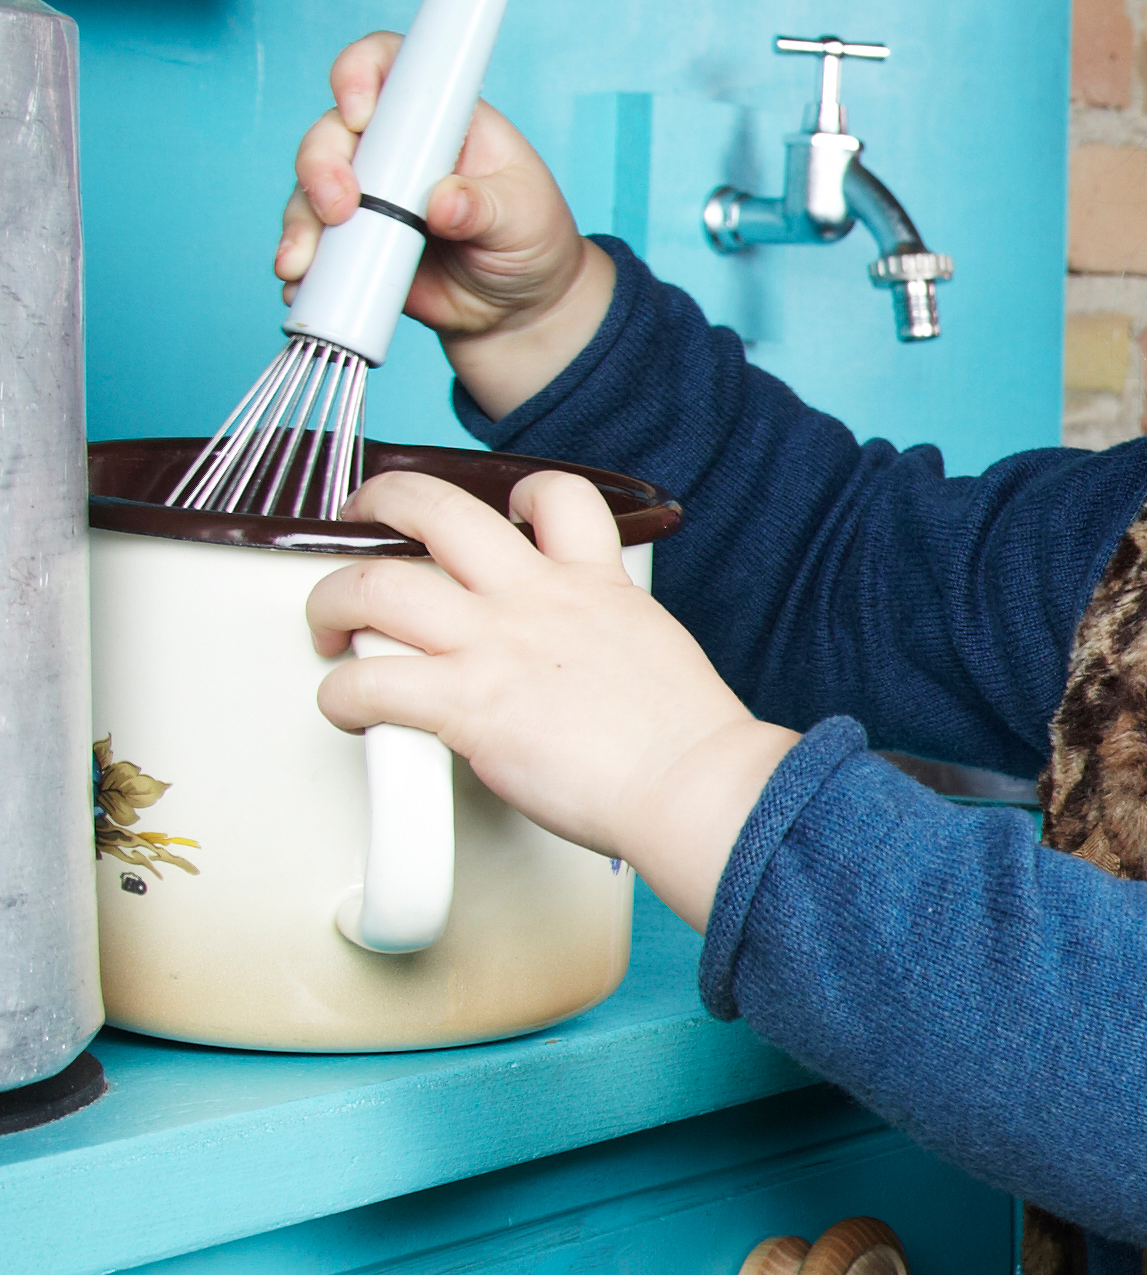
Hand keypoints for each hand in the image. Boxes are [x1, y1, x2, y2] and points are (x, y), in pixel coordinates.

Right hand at [279, 33, 615, 420]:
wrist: (520, 309)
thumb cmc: (531, 239)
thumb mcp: (525, 216)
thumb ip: (485, 206)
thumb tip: (442, 204)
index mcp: (441, 117)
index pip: (389, 67)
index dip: (360, 74)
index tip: (359, 113)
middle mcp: (395, 146)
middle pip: (334, 129)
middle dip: (322, 164)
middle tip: (339, 207)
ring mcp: (370, 194)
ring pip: (312, 187)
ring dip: (302, 220)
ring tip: (304, 260)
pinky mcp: (355, 242)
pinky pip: (315, 243)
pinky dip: (303, 261)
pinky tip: (301, 282)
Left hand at [309, 468, 795, 931]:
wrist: (692, 782)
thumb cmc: (687, 742)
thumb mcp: (656, 649)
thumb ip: (606, 636)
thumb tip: (578, 665)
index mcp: (590, 581)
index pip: (552, 494)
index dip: (514, 492)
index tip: (494, 514)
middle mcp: (532, 597)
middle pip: (435, 507)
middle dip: (380, 502)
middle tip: (359, 522)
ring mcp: (493, 645)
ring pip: (375, 583)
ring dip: (331, 600)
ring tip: (326, 624)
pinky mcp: (465, 704)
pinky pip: (368, 682)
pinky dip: (339, 694)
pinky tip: (347, 709)